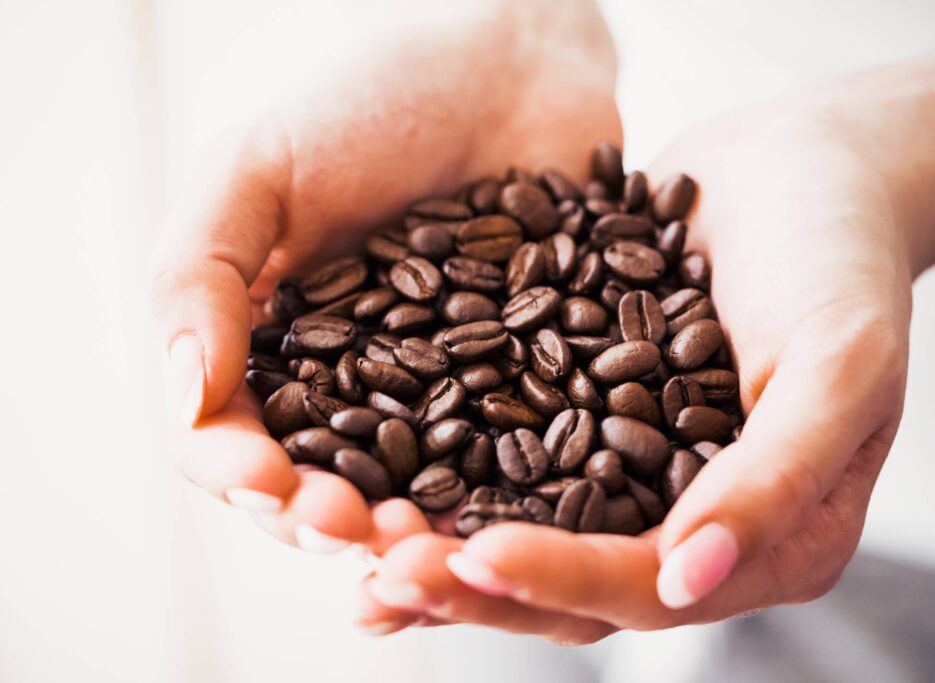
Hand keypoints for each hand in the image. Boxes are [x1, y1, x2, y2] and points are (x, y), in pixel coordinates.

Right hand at [149, 0, 620, 554]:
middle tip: (361, 532)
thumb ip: (199, 275)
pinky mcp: (525, 388)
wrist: (510, 62)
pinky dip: (506, 500)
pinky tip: (516, 521)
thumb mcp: (256, 168)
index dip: (245, 477)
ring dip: (416, 535)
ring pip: (415, 494)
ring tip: (436, 546)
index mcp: (270, 347)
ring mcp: (440, 394)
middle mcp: (350, 385)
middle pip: (324, 488)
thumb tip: (189, 402)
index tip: (275, 486)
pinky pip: (513, 460)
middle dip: (330, 523)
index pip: (232, 441)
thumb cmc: (370, 99)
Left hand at [354, 99, 912, 638]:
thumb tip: (691, 577)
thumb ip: (777, 477)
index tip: (478, 554)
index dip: (566, 579)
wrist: (807, 163)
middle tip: (386, 569)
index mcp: (767, 538)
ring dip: (445, 541)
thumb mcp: (839, 363)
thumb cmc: (842, 256)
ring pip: (528, 529)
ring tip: (356, 540)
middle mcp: (690, 520)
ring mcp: (633, 472)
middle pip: (574, 581)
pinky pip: (506, 452)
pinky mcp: (584, 414)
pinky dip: (441, 466)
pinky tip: (368, 468)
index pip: (650, 588)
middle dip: (479, 582)